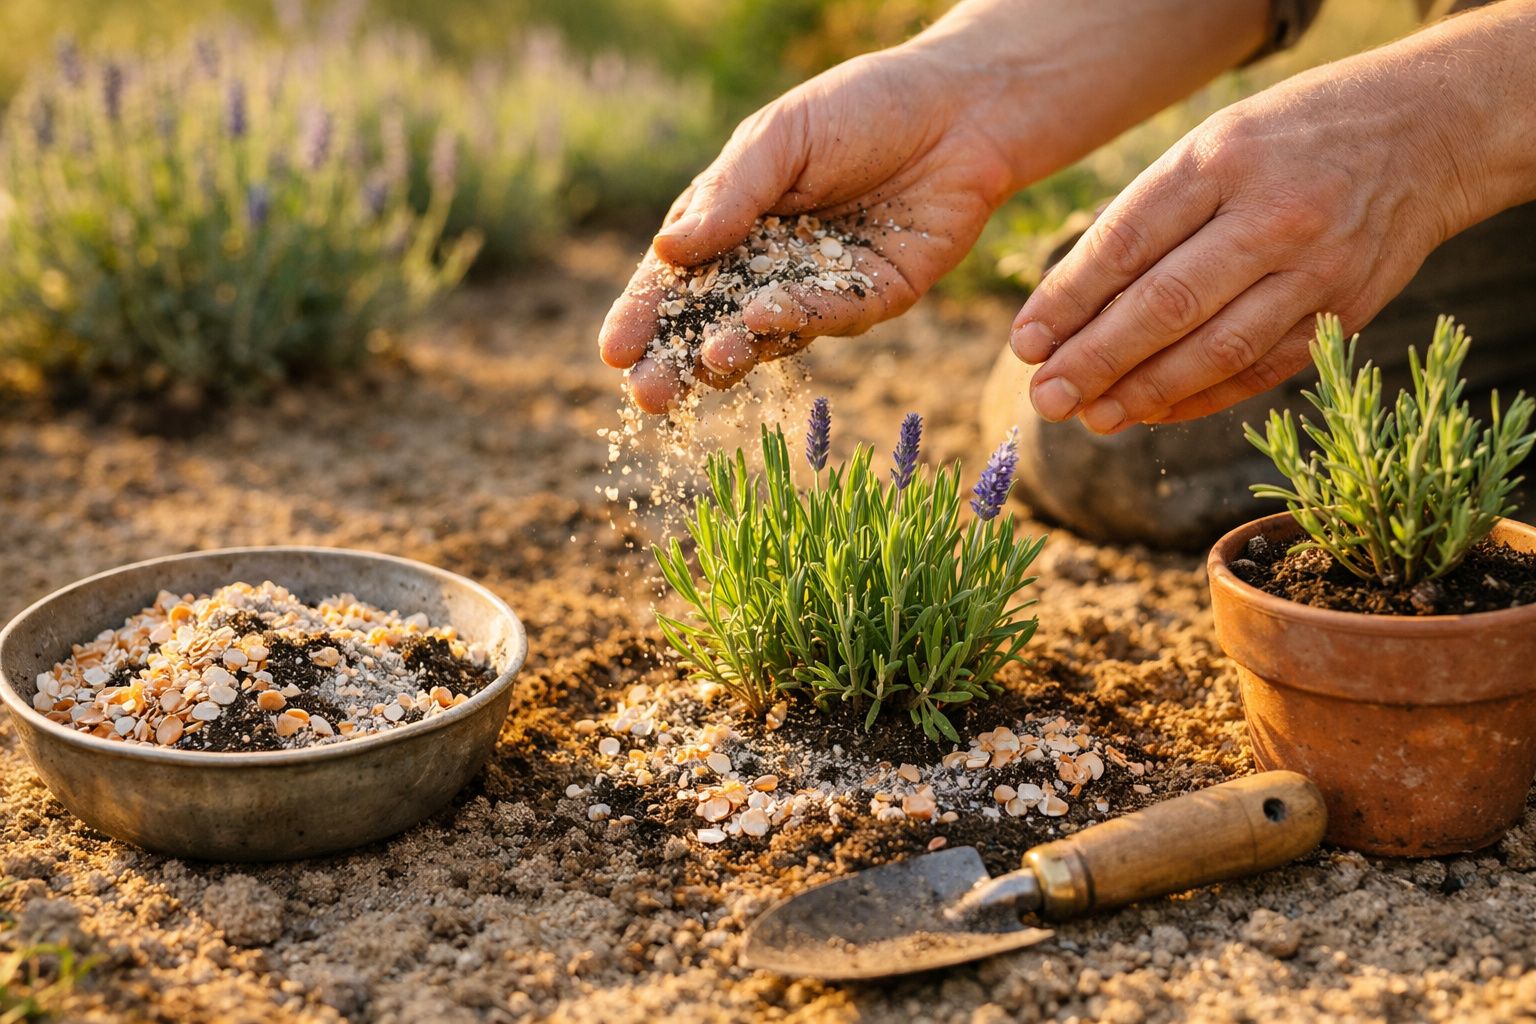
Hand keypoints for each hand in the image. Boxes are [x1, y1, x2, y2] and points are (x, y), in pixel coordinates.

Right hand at [600, 46, 1014, 412]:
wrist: (959, 109)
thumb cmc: (859, 109)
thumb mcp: (780, 138)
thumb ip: (730, 195)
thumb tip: (669, 249)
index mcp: (730, 223)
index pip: (675, 279)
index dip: (643, 316)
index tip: (614, 352)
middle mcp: (768, 266)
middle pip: (710, 324)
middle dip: (676, 362)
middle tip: (647, 395)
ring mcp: (818, 289)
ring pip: (765, 336)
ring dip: (732, 354)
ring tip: (707, 362)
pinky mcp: (871, 300)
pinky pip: (828, 318)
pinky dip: (796, 322)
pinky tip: (764, 322)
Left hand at [1009, 41, 1489, 431]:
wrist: (1428, 130)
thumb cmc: (1286, 139)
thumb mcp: (1212, 146)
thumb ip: (1146, 219)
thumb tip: (1067, 309)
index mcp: (1222, 159)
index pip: (1128, 242)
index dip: (1069, 302)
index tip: (1025, 344)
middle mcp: (1273, 215)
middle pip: (1167, 305)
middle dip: (1096, 360)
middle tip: (1046, 398)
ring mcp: (1317, 267)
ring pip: (1216, 348)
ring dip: (1144, 392)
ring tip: (1091, 416)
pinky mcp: (1347, 310)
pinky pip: (1262, 368)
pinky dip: (1202, 397)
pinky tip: (1152, 412)